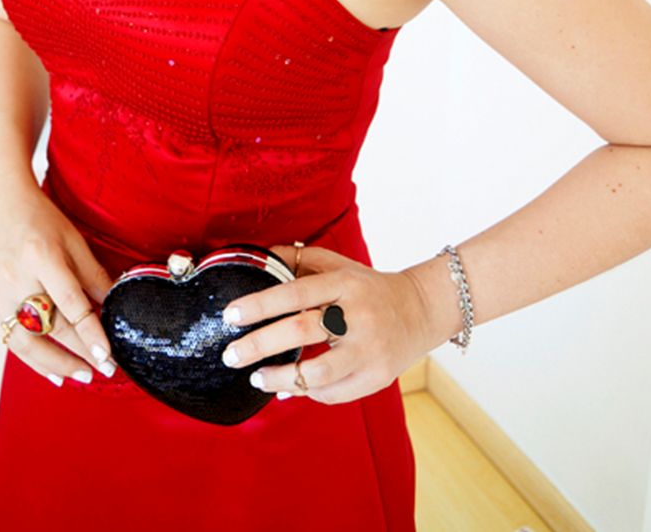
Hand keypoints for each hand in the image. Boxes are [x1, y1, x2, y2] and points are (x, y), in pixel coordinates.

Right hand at [0, 184, 117, 387]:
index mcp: (42, 256)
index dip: (90, 333)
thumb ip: (94, 275)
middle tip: (103, 369)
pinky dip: (32, 358)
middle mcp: (17, 278)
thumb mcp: (75, 241)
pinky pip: (11, 339)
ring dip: (55, 365)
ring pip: (26, 343)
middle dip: (79, 353)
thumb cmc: (42, 222)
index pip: (71, 303)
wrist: (4, 209)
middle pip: (49, 327)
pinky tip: (51, 370)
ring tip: (80, 375)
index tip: (107, 355)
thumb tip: (114, 306)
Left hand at [218, 243, 432, 405]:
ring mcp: (368, 349)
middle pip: (301, 331)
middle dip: (259, 345)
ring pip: (317, 373)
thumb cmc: (367, 288)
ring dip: (280, 378)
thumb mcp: (338, 265)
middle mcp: (357, 315)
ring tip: (257, 377)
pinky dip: (306, 392)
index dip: (260, 304)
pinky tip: (289, 387)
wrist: (419, 311)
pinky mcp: (376, 377)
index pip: (296, 292)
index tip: (231, 315)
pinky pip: (332, 393)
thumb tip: (259, 258)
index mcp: (345, 283)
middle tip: (231, 354)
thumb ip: (299, 259)